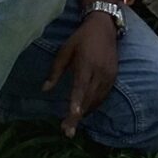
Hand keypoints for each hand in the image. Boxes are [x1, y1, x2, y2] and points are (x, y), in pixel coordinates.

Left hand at [47, 3, 119, 135]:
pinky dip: (94, 105)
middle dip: (77, 116)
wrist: (105, 26)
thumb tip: (44, 90)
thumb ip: (55, 71)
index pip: (80, 87)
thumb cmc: (81, 38)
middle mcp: (99, 71)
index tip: (71, 116)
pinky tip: (85, 111)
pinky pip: (103, 95)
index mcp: (86, 64)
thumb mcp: (64, 50)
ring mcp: (108, 75)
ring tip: (73, 124)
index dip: (76, 103)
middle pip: (88, 98)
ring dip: (85, 112)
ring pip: (97, 99)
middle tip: (66, 131)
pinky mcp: (114, 77)